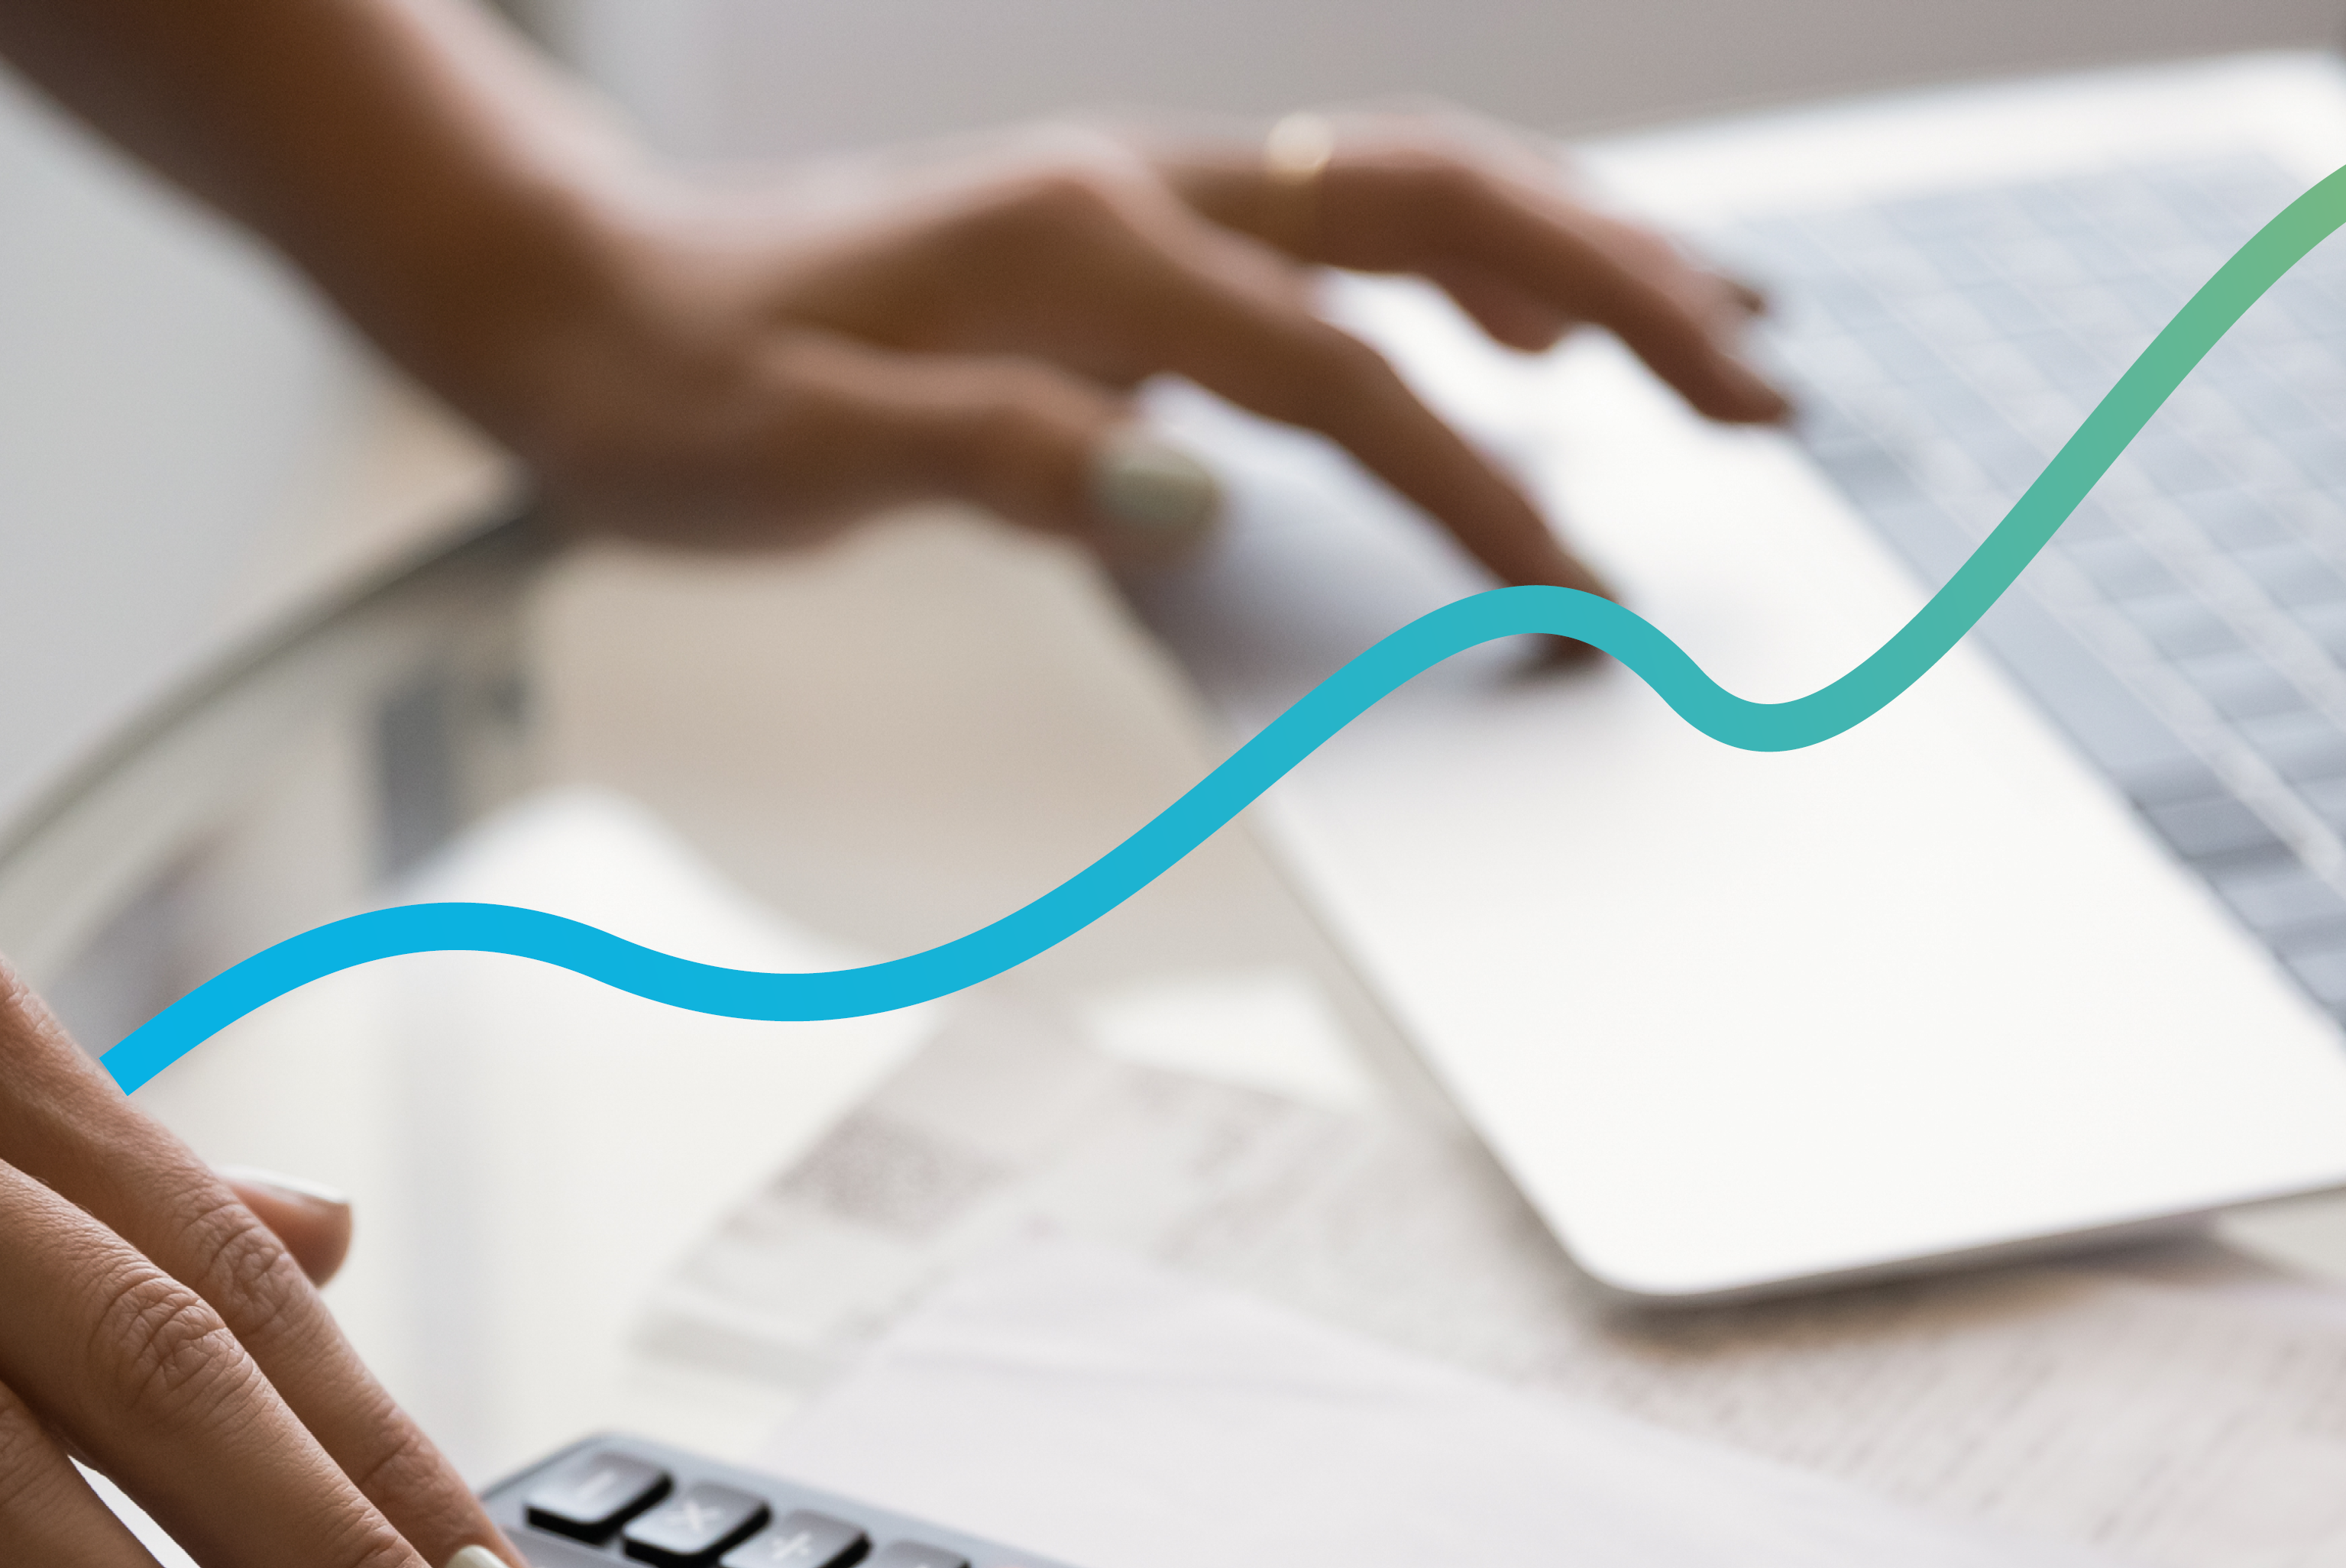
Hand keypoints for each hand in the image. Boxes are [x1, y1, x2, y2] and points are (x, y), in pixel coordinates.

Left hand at [422, 108, 1788, 582]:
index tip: (1581, 598)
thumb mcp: (797, 456)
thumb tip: (1182, 498)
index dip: (1476, 488)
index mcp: (1081, 258)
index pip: (1338, 377)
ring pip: (1419, 191)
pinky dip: (1479, 266)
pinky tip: (1536, 331)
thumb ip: (993, 459)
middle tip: (1765, 396)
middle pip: (1442, 212)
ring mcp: (1145, 201)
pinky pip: (1351, 224)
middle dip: (1626, 296)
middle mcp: (1139, 198)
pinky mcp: (1134, 235)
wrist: (580, 300)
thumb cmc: (675, 391)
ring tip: (1724, 340)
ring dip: (1588, 254)